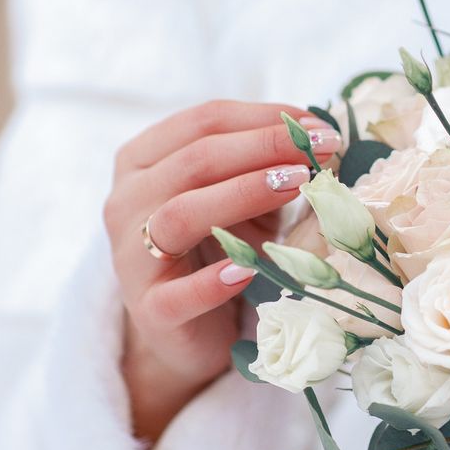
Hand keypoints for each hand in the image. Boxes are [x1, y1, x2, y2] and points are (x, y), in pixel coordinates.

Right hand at [101, 100, 339, 440]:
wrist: (188, 330)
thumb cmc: (217, 250)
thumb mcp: (241, 200)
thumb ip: (267, 167)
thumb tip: (322, 135)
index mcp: (143, 161)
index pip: (201, 122)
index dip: (262, 118)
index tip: (315, 125)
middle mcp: (127, 201)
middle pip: (193, 161)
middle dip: (262, 148)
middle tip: (318, 149)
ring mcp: (131, 256)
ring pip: (179, 214)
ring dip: (242, 195)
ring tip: (296, 186)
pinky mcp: (149, 310)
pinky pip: (177, 294)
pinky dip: (212, 282)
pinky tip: (247, 270)